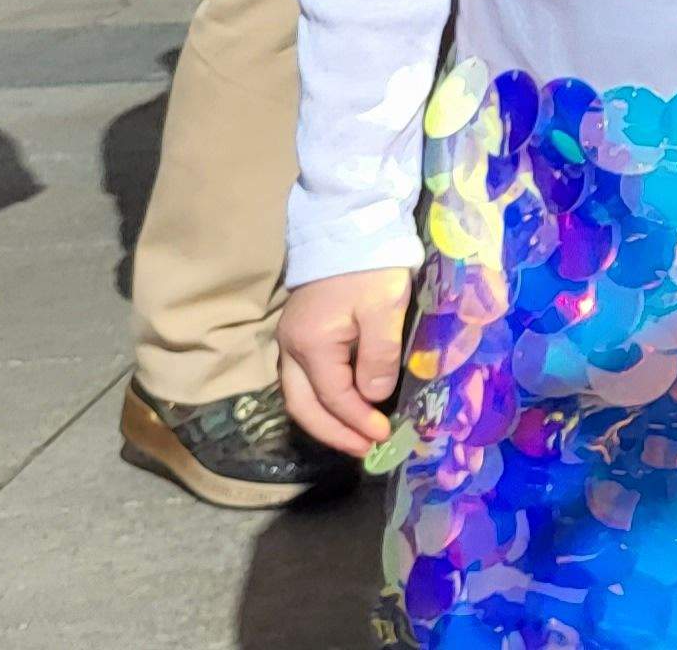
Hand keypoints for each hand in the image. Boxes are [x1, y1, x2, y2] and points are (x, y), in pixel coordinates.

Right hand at [274, 266, 413, 457]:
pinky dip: (322, 401)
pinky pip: (304, 380)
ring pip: (300, 395)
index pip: (334, 398)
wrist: (349, 226)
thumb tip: (373, 397)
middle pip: (304, 405)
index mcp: (311, 344)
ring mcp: (292, 340)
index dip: (357, 421)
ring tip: (355, 437)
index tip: (382, 436)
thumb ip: (378, 356)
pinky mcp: (300, 333)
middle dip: (334, 432)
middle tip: (364, 450)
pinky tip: (343, 407)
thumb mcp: (384, 310)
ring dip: (326, 420)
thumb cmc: (370, 267)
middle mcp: (292, 347)